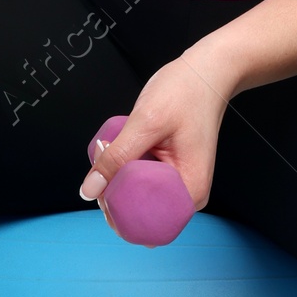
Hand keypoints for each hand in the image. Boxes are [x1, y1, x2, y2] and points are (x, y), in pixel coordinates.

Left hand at [77, 47, 231, 227]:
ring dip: (118, 178)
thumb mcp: (146, 123)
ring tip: (115, 148)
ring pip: (137, 196)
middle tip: (106, 158)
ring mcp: (179, 183)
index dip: (117, 212)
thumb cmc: (186, 93)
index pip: (146, 224)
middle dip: (115, 192)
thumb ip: (116, 158)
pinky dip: (126, 169)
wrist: (206, 73)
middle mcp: (187, 194)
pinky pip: (141, 181)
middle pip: (139, 212)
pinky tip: (124, 149)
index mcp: (190, 192)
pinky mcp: (170, 172)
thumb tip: (89, 191)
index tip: (101, 187)